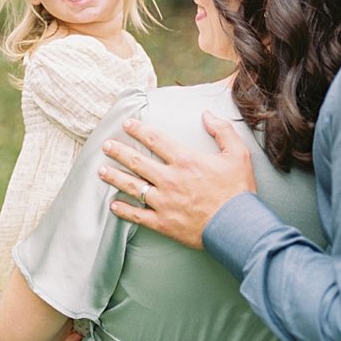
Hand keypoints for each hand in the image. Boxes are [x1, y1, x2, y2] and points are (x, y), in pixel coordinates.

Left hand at [99, 112, 256, 248]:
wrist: (238, 227)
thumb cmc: (239, 191)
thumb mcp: (238, 154)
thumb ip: (222, 130)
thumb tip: (206, 114)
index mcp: (185, 161)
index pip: (156, 139)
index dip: (139, 129)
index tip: (127, 124)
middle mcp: (170, 179)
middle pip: (137, 161)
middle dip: (118, 151)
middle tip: (106, 145)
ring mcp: (164, 202)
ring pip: (132, 186)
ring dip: (114, 177)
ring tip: (101, 171)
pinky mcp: (163, 223)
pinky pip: (138, 215)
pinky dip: (124, 210)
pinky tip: (114, 204)